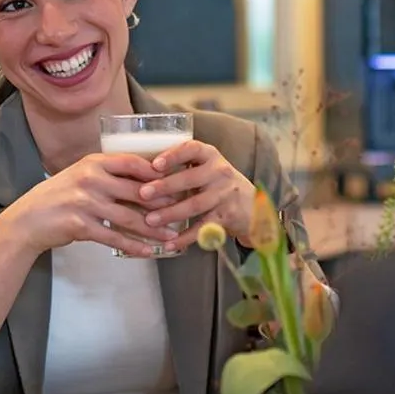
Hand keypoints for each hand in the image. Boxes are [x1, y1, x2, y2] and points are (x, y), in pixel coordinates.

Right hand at [1, 153, 179, 258]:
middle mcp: (90, 179)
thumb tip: (146, 181)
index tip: (176, 180)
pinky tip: (148, 252)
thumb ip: (109, 176)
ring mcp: (85, 202)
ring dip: (153, 229)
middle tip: (183, 211)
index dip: (156, 172)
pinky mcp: (80, 226)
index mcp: (93, 163)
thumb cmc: (59, 197)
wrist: (27, 220)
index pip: (132, 162)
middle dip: (163, 203)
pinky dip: (133, 246)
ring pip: (129, 217)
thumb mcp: (82, 177)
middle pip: (136, 191)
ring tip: (171, 236)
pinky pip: (114, 237)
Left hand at [135, 140, 255, 249]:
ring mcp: (225, 195)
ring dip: (170, 213)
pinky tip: (169, 244)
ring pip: (195, 205)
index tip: (154, 164)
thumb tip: (141, 173)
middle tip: (142, 194)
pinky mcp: (227, 216)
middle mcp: (220, 172)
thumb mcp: (207, 168)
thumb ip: (183, 168)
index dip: (173, 155)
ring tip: (150, 220)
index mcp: (211, 156)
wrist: (253, 207)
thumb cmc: (219, 185)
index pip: (192, 149)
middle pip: (190, 178)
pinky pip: (203, 227)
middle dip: (164, 187)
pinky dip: (185, 237)